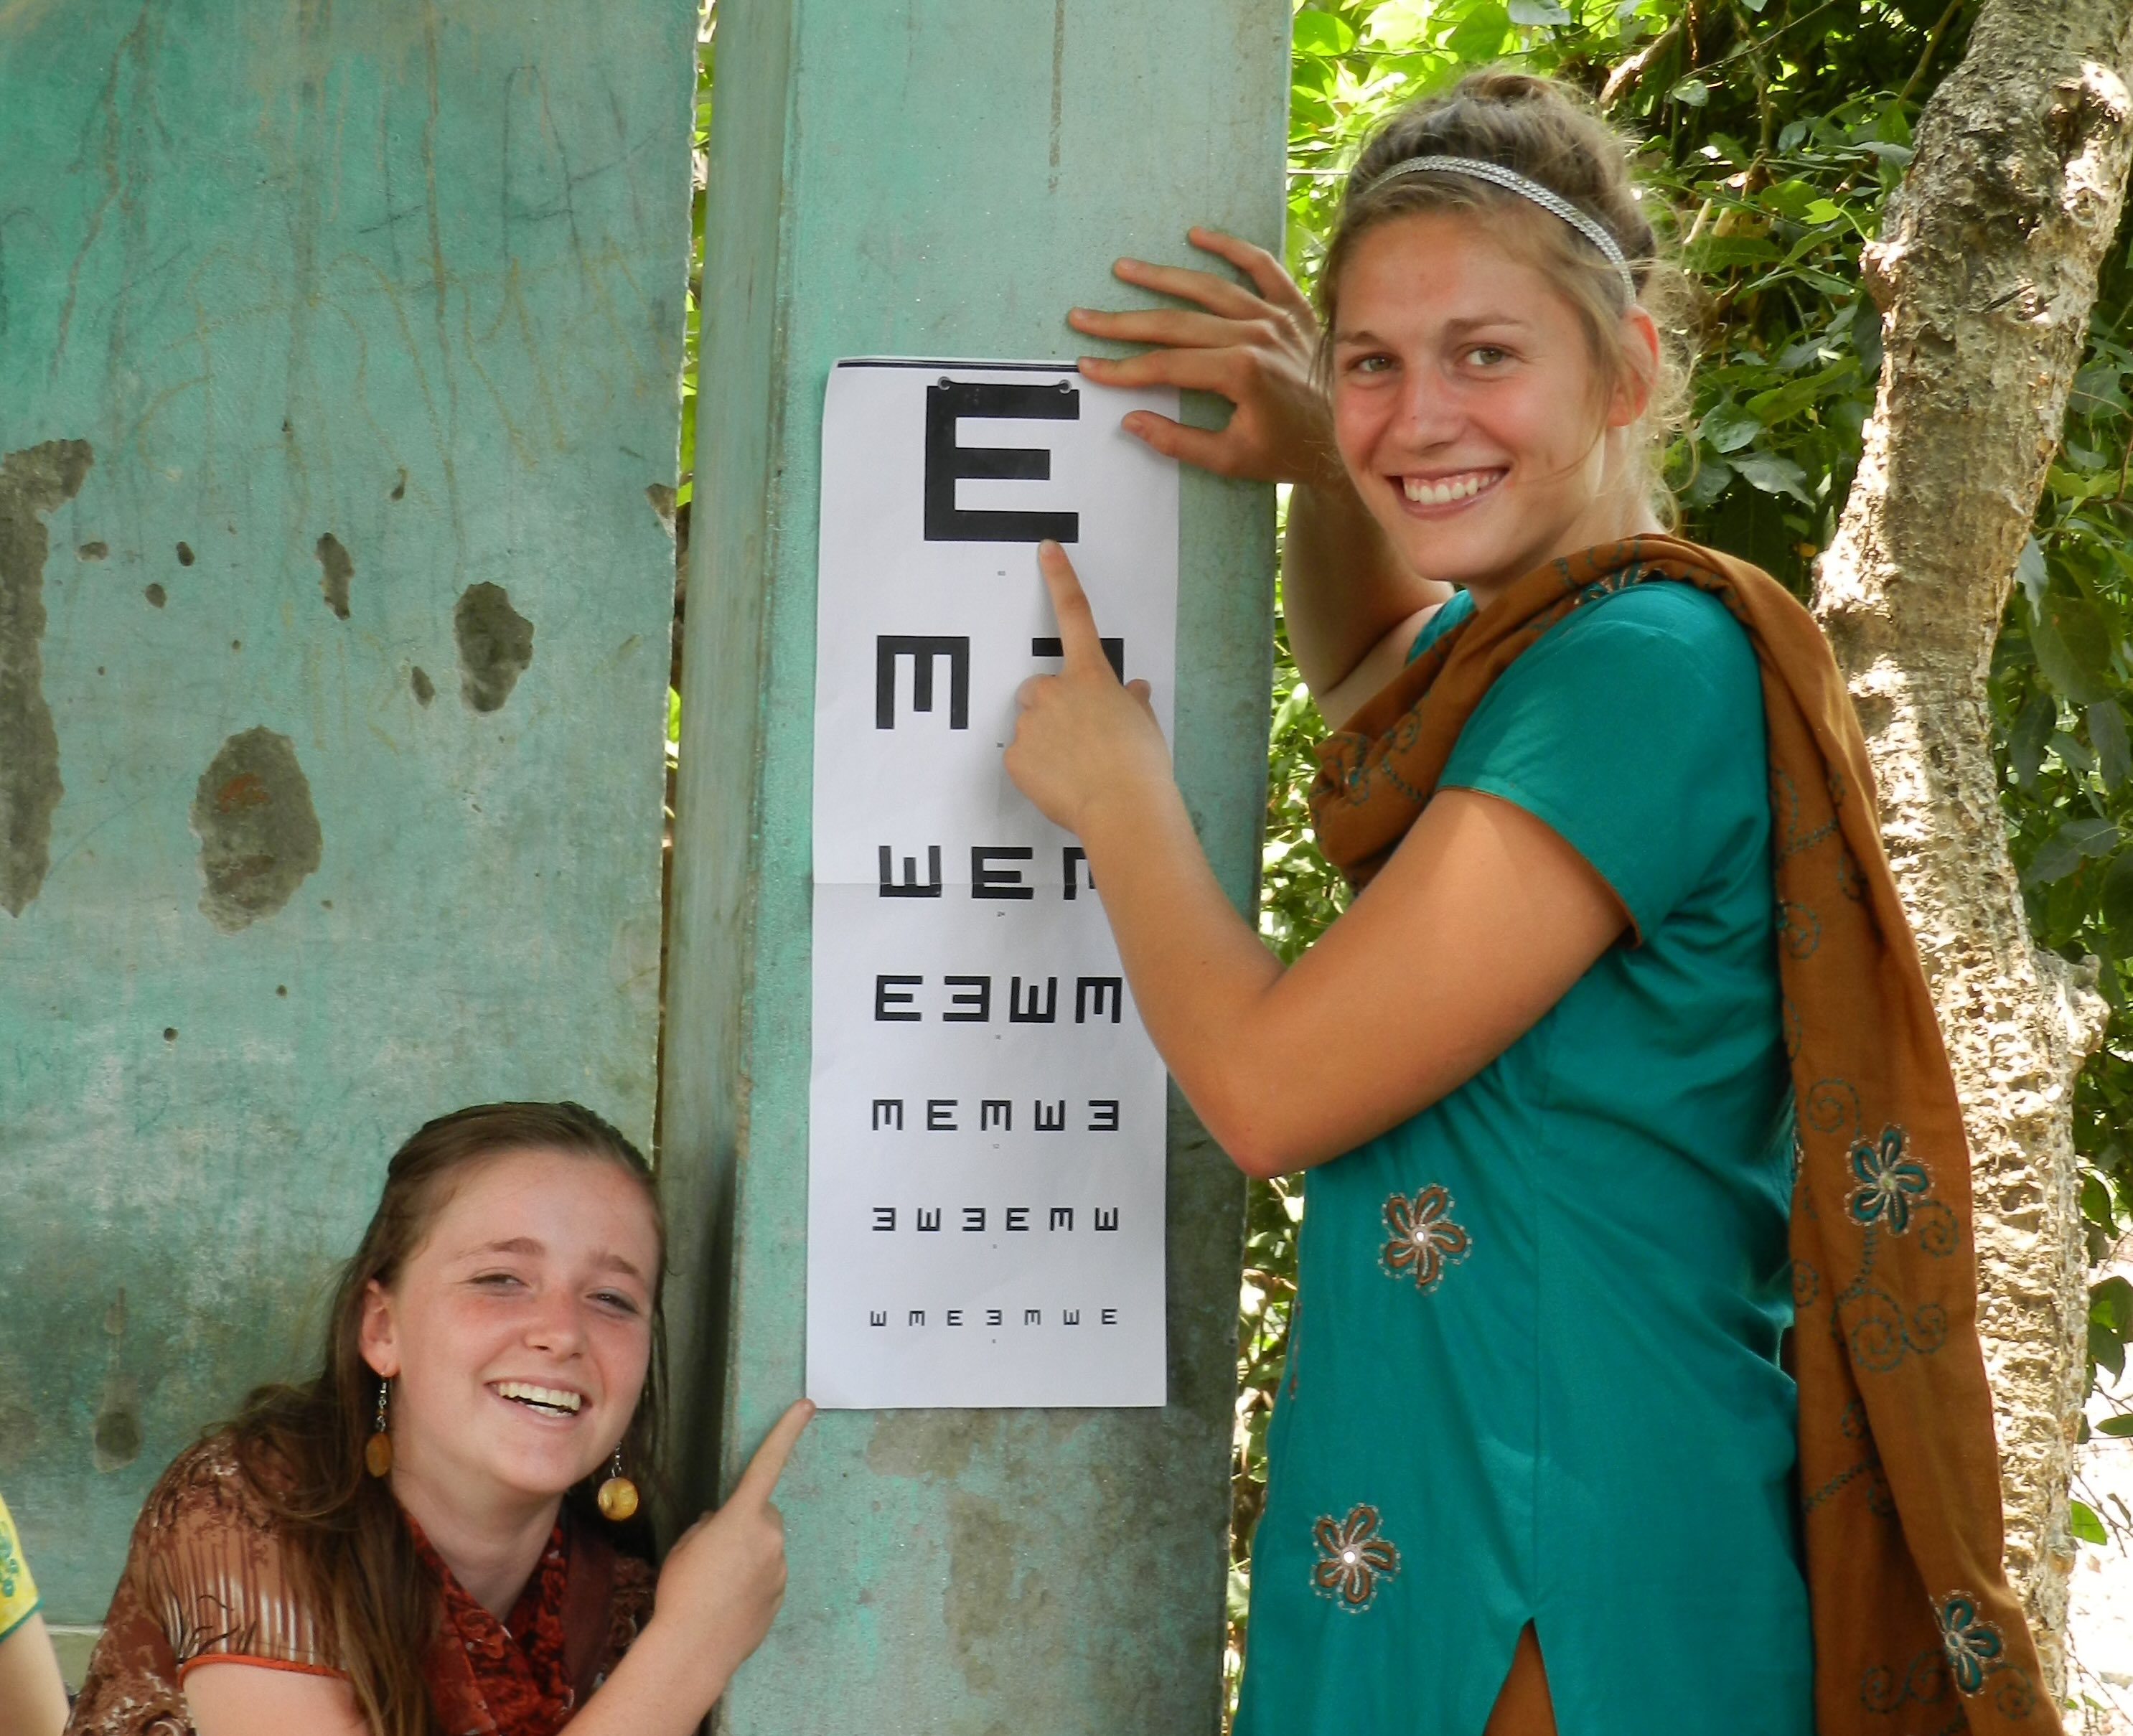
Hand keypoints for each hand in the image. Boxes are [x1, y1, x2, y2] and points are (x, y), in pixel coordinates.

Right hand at [644, 1400, 812, 1705]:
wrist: (694, 1649)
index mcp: (744, 1515)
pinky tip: (728, 1604)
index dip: (786, 1431)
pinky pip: (767, 1576)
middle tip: (713, 1553)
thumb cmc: (682, 1589)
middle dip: (744, 1524)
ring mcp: (780, 1567)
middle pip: (762, 1515)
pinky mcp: (781, 1594)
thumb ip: (710, 1527)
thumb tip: (722, 1526)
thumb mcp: (685, 1545)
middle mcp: (770, 1536)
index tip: (806, 1405)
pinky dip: (752, 1583)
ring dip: (747, 1557)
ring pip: (765, 1548)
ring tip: (717, 1585)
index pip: (767, 1463)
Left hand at [1005, 543, 1171, 836]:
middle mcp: (1053, 689)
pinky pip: (1020, 757)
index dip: (1061, 577)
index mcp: (1090, 676)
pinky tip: (1059, 785)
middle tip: (1077, 741)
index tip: (1045, 548)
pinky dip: (1034, 770)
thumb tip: (1134, 691)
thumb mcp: (1145, 727)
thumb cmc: (1142, 767)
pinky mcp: (1014, 755)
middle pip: (1036, 688)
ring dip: (1044, 740)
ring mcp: (1030, 721)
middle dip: (1050, 708)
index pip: (1075, 614)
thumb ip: (1132, 705)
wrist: (1123, 809)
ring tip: (1074, 769)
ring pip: (1029, 725)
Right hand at [1068, 227, 1340, 488]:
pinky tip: (1197, 234)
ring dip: (1161, 276)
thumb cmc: (1291, 451)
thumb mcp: (1232, 458)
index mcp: (1239, 372)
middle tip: (1084, 316)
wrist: (1347, 439)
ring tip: (1123, 269)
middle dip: (1123, 322)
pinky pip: (1260, 266)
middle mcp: (1255, 335)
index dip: (1121, 367)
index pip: (1164, 365)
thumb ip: (1179, 441)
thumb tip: (1131, 419)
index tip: (1088, 364)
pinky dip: (1230, 247)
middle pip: (1175, 323)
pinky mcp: (1294, 306)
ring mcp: (1276, 316)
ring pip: (1207, 287)